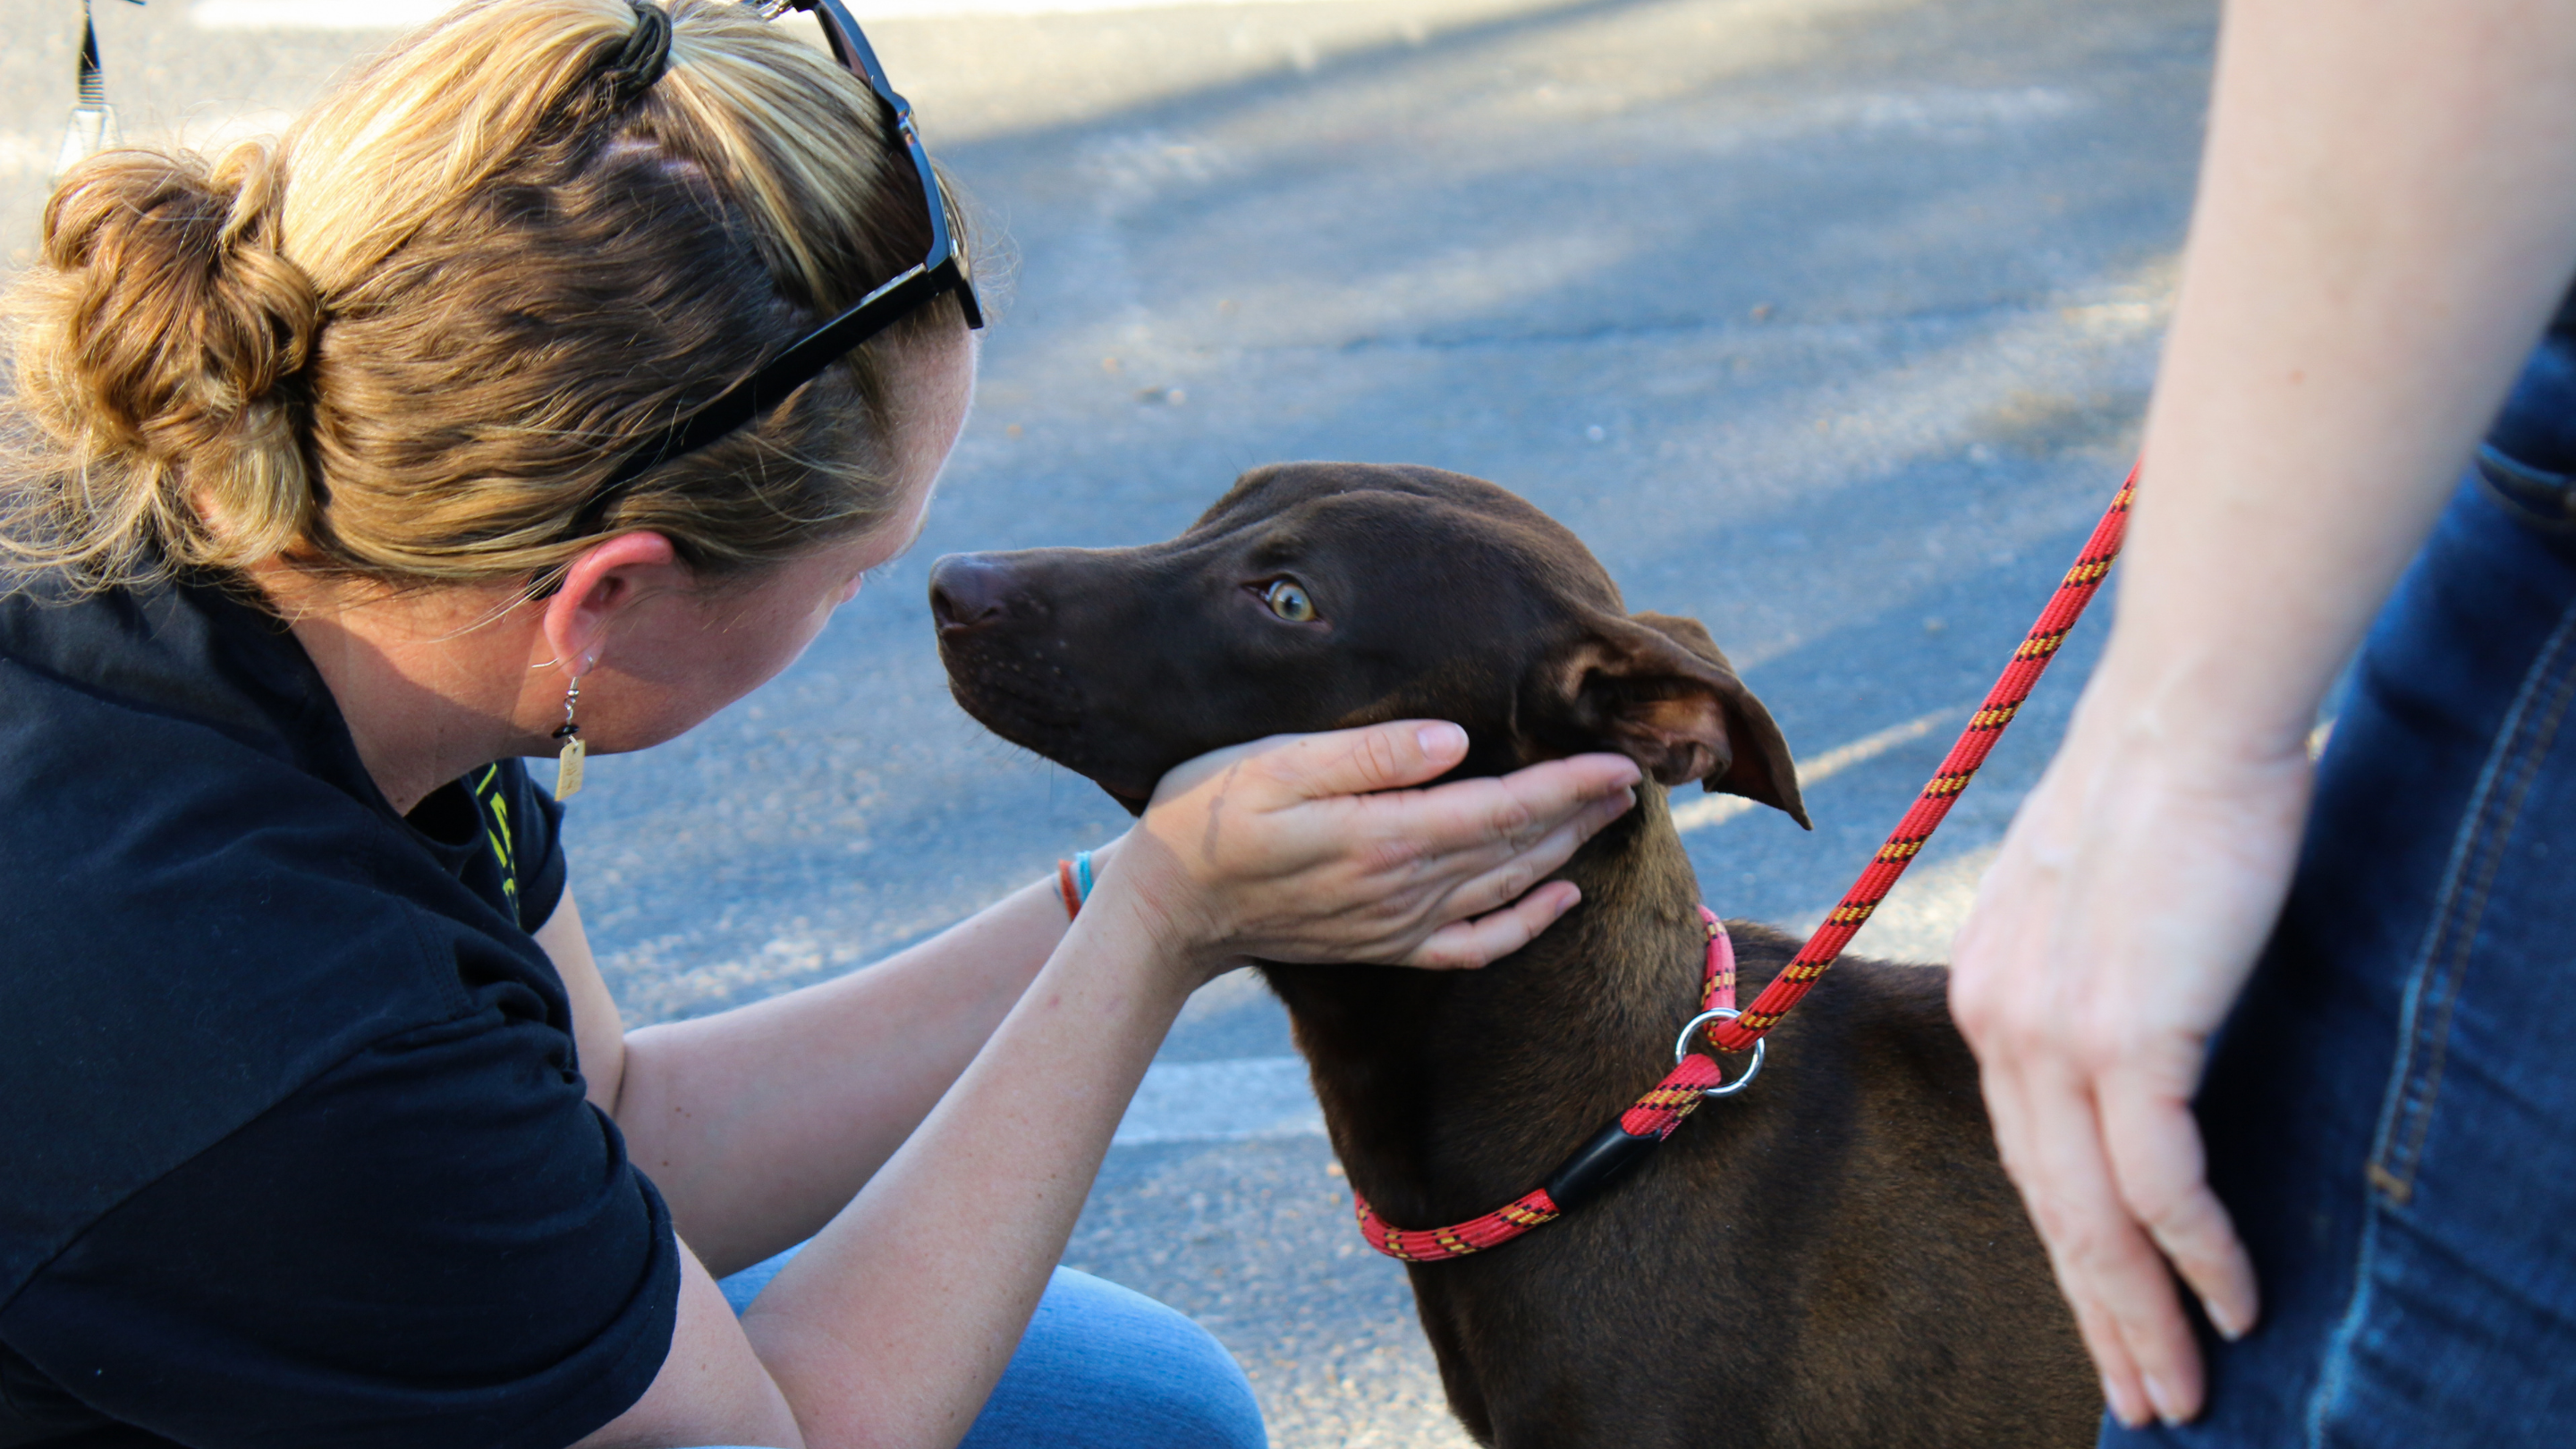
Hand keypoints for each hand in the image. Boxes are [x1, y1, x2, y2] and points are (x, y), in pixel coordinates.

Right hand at [1096, 720, 1639, 976]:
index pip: (1502, 807)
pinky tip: (1561, 897)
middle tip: (1641, 774)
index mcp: (1385, 836)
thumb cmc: (1207, 814)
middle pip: (1519, 845)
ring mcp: (1400, 924)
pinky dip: (1528, 922)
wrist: (1167, 909)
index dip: (1567, 785)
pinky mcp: (1388, 945)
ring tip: (1611, 813)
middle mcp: (1405, 888)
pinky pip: (1477, 943)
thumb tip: (1454, 741)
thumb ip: (1367, 753)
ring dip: (1566, 849)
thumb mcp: (1271, 763)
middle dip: (1583, 810)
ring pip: (1508, 887)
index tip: (1621, 759)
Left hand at [1949, 686, 2311, 1427]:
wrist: (2185, 718)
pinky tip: (2237, 1306)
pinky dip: (2199, 1255)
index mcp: (1987, 993)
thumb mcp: (2100, 904)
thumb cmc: (2166, 794)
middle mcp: (1999, 1023)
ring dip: (2144, 1314)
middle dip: (2101, 1312)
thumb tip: (2144, 1051)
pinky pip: (2160, 1183)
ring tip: (2182, 1390)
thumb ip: (2099, 982)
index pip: (2028, 1154)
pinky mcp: (2123, 1036)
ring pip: (2096, 1216)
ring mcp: (2052, 1034)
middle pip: (2051, 1205)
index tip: (2108, 1311)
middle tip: (2146, 1397)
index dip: (2070, 1245)